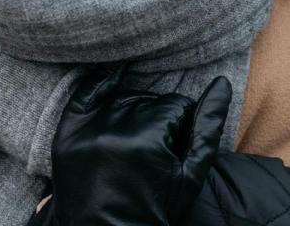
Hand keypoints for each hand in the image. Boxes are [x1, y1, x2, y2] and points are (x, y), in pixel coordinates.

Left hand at [30, 67, 231, 225]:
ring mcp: (87, 132)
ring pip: (122, 98)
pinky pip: (84, 93)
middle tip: (157, 148)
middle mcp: (114, 131)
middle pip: (149, 102)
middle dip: (159, 119)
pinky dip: (100, 86)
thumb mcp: (190, 174)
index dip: (183, 123)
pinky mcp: (67, 135)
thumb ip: (208, 126)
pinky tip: (114, 79)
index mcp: (147, 140)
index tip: (178, 144)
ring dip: (134, 110)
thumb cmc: (156, 209)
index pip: (176, 105)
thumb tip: (222, 83)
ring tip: (137, 138)